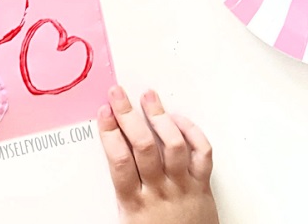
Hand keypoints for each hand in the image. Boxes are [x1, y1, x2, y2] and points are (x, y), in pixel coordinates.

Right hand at [98, 87, 218, 223]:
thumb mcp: (126, 221)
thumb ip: (120, 188)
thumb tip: (107, 155)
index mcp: (134, 204)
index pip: (119, 162)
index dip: (110, 134)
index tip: (104, 114)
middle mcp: (159, 192)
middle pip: (143, 146)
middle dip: (127, 115)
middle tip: (118, 95)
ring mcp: (183, 186)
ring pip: (173, 145)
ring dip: (159, 117)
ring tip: (148, 98)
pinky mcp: (203, 185)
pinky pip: (201, 153)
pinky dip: (192, 132)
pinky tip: (179, 119)